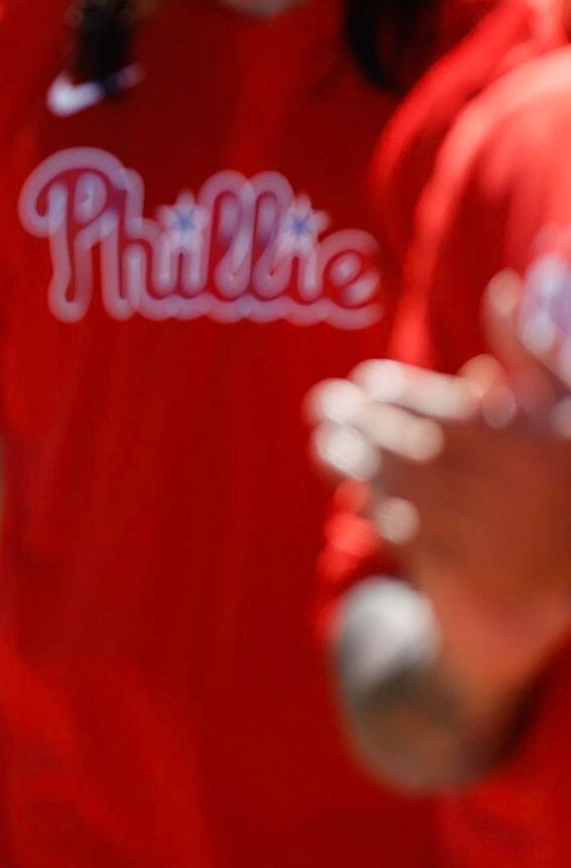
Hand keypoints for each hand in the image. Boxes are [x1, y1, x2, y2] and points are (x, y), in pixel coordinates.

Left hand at [310, 307, 570, 695]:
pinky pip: (399, 538)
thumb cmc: (564, 476)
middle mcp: (501, 489)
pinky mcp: (461, 579)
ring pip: (390, 492)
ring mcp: (480, 539)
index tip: (364, 384)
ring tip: (325, 447)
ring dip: (348, 465)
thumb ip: (534, 347)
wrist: (569, 581)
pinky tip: (361, 499)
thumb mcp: (565, 408)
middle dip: (352, 423)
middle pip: (400, 448)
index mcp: (525, 441)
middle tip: (322, 408)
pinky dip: (374, 514)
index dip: (384, 391)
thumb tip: (509, 286)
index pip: (431, 405)